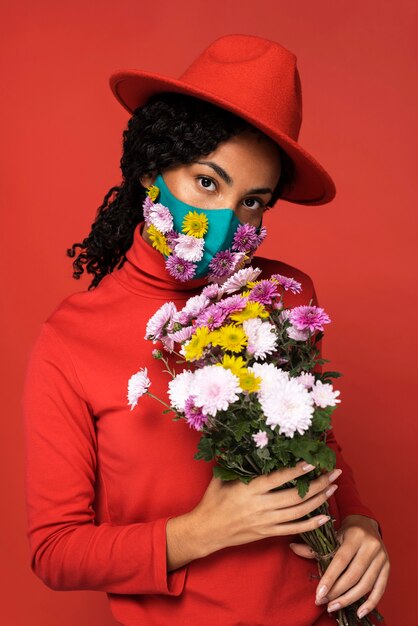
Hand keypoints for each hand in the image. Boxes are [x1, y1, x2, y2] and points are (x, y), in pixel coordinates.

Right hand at [188, 461, 340, 558]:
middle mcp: (260, 506)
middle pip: (295, 496)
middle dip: (317, 484)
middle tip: (333, 473)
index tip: (312, 463)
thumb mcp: (219, 478)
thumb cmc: (213, 501)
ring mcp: (266, 521)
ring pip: (298, 512)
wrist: (206, 531)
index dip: (296, 471)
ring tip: (332, 488)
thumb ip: (232, 461)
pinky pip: (294, 530)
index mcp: (249, 490)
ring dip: (319, 500)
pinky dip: (312, 524)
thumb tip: (238, 441)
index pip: (278, 479)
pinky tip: (326, 517)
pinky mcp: (268, 533)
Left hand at [289, 514, 389, 619]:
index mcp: (355, 535)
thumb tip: (292, 547)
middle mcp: (370, 546)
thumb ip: (314, 546)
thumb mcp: (331, 536)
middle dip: (337, 591)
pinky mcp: (388, 567)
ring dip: (349, 599)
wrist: (366, 524)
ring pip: (365, 584)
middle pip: (353, 575)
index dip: (329, 578)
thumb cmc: (345, 532)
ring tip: (334, 606)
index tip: (319, 593)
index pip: (340, 560)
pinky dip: (370, 603)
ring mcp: (381, 557)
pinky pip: (380, 588)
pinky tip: (359, 612)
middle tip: (324, 602)